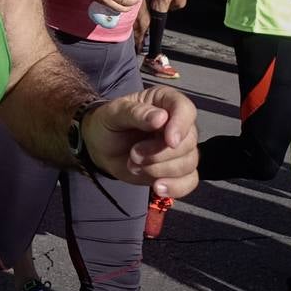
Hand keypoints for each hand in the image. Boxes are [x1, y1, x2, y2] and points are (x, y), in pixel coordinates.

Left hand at [83, 86, 199, 197]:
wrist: (101, 148)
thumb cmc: (108, 123)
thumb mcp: (114, 113)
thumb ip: (136, 113)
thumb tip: (161, 118)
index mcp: (165, 102)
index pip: (185, 109)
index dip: (181, 126)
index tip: (169, 141)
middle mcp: (177, 124)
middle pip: (188, 142)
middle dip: (159, 154)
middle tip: (133, 154)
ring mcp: (180, 149)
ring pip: (189, 163)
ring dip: (160, 169)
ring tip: (134, 165)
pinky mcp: (177, 170)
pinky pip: (190, 181)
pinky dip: (175, 187)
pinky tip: (157, 188)